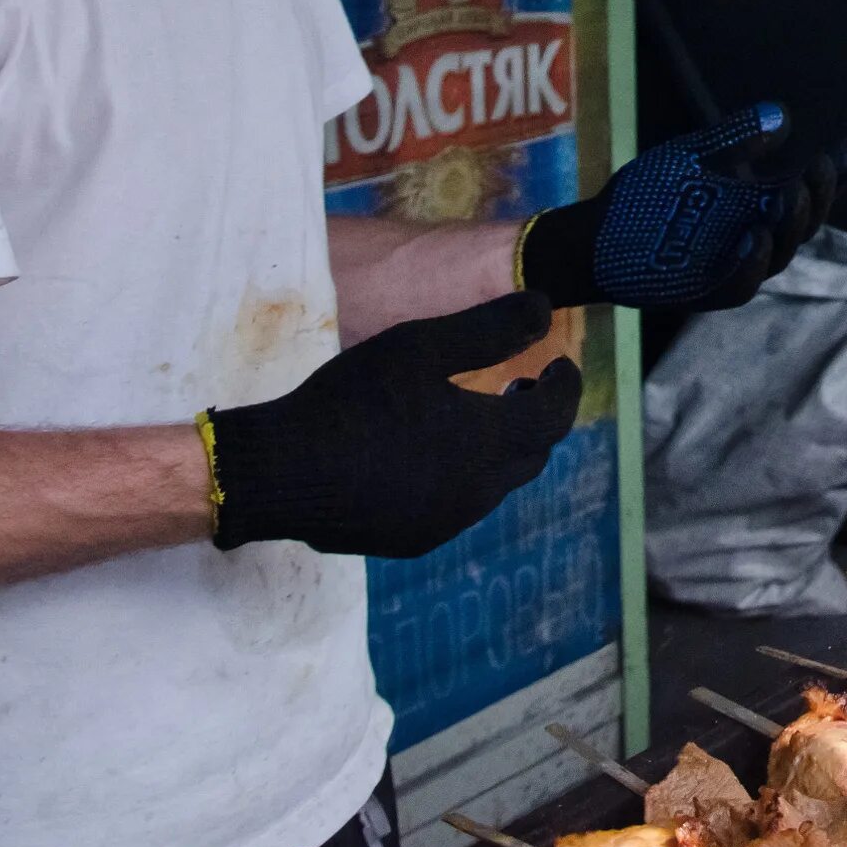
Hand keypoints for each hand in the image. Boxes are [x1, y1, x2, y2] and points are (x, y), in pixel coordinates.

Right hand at [204, 292, 577, 558]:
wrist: (280, 472)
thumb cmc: (353, 399)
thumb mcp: (421, 347)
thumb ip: (491, 328)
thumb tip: (548, 306)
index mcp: (489, 442)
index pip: (554, 415)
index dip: (565, 386)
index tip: (560, 362)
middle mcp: (479, 492)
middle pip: (532, 453)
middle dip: (537, 417)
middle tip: (523, 384)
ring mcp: (445, 523)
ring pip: (496, 484)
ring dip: (502, 448)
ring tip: (479, 414)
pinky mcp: (412, 540)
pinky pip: (459, 505)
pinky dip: (466, 474)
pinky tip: (432, 453)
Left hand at [518, 105, 846, 312]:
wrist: (592, 235)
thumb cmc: (645, 198)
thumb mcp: (694, 156)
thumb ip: (735, 138)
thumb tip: (783, 114)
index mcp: (758, 205)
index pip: (807, 188)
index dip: (837, 172)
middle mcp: (754, 237)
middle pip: (802, 222)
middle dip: (818, 195)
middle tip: (819, 166)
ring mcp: (731, 266)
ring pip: (779, 253)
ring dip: (790, 225)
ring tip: (792, 191)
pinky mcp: (704, 291)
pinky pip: (738, 284)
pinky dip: (750, 264)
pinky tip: (755, 237)